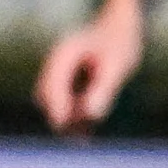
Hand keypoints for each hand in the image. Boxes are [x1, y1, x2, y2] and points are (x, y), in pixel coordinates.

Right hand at [36, 5, 142, 139]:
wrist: (121, 28)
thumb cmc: (120, 43)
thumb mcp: (117, 66)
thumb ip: (104, 90)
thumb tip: (90, 116)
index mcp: (63, 54)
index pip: (51, 84)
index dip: (56, 107)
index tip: (63, 126)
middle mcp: (56, 64)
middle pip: (46, 96)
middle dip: (60, 116)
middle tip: (78, 138)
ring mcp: (59, 73)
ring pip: (54, 103)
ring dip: (67, 120)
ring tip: (83, 139)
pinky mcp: (67, 82)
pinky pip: (64, 104)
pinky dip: (73, 119)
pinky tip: (85, 136)